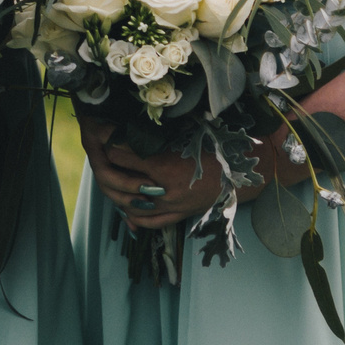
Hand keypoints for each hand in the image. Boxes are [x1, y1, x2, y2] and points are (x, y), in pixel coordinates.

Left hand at [79, 116, 249, 226]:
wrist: (243, 172)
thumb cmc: (216, 146)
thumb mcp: (184, 135)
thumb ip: (156, 133)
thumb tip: (127, 122)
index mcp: (165, 167)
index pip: (120, 155)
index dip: (108, 141)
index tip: (101, 131)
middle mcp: (165, 191)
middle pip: (121, 179)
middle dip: (108, 164)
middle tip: (101, 151)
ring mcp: (172, 207)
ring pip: (130, 204)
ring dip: (116, 190)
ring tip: (110, 176)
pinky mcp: (180, 216)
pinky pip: (150, 222)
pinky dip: (133, 216)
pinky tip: (124, 208)